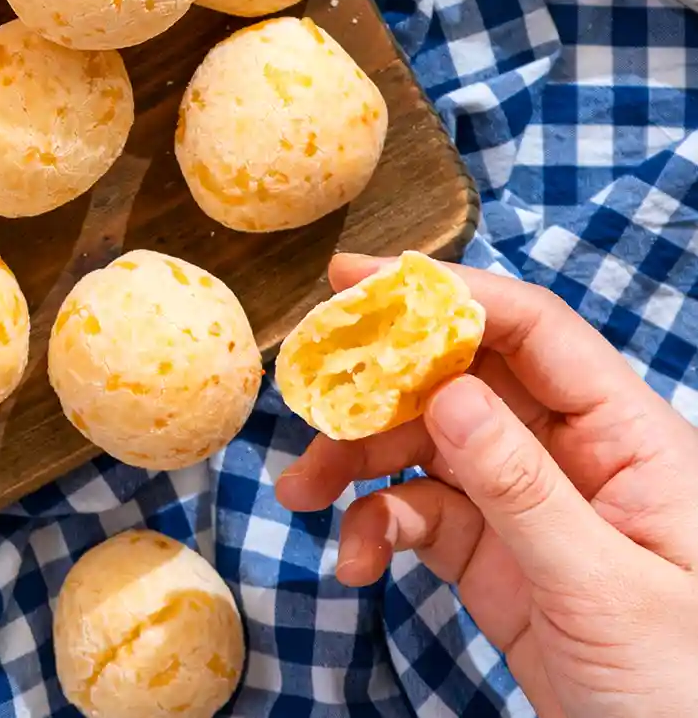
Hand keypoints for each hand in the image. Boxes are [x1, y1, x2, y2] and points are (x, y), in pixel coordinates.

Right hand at [277, 255, 697, 717]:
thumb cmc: (688, 690)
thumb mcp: (604, 589)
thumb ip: (522, 489)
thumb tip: (449, 394)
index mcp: (629, 441)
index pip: (533, 334)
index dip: (446, 295)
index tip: (356, 281)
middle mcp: (574, 459)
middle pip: (460, 383)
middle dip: (377, 390)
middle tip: (305, 395)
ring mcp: (529, 507)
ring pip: (425, 447)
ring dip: (357, 462)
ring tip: (300, 495)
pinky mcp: (493, 557)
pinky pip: (417, 515)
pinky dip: (373, 528)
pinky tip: (354, 562)